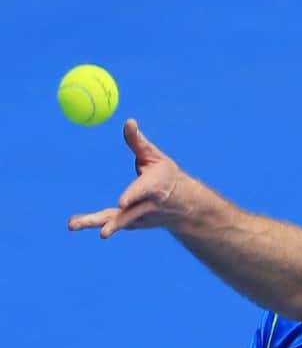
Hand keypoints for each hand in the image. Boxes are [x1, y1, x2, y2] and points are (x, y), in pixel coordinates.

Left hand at [68, 118, 187, 237]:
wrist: (184, 205)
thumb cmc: (167, 176)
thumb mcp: (156, 158)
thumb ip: (138, 142)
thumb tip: (128, 120)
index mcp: (155, 187)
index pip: (142, 191)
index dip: (132, 196)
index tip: (121, 202)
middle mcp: (147, 206)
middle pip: (127, 214)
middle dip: (113, 222)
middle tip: (96, 227)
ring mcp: (140, 218)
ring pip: (117, 221)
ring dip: (95, 223)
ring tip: (71, 224)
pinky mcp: (132, 223)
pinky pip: (112, 222)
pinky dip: (97, 223)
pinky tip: (77, 223)